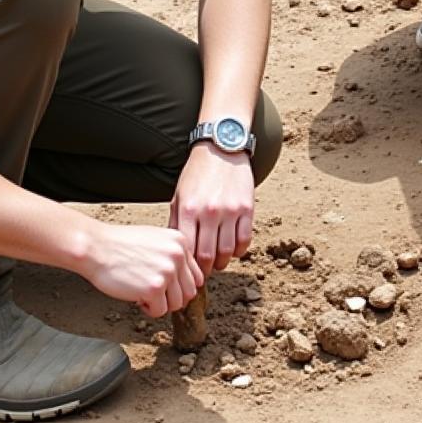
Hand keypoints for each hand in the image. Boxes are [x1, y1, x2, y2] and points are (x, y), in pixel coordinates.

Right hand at [82, 222, 203, 317]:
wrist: (96, 247)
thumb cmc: (119, 244)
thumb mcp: (155, 239)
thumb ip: (172, 255)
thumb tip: (184, 278)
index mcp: (181, 242)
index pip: (196, 275)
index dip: (181, 285)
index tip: (168, 288)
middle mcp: (178, 255)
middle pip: (189, 291)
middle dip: (172, 297)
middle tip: (155, 294)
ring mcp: (168, 272)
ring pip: (177, 303)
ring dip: (161, 304)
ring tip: (143, 294)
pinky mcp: (155, 288)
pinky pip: (161, 311)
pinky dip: (149, 310)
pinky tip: (137, 298)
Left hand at [170, 144, 254, 276]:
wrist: (221, 149)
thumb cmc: (197, 174)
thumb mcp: (179, 196)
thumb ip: (176, 222)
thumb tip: (174, 250)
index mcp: (188, 210)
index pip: (187, 250)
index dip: (188, 267)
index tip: (188, 272)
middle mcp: (209, 212)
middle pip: (207, 255)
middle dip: (205, 269)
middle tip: (204, 272)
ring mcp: (230, 210)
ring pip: (227, 251)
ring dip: (222, 263)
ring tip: (218, 263)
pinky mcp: (247, 208)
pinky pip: (245, 240)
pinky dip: (239, 251)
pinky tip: (233, 250)